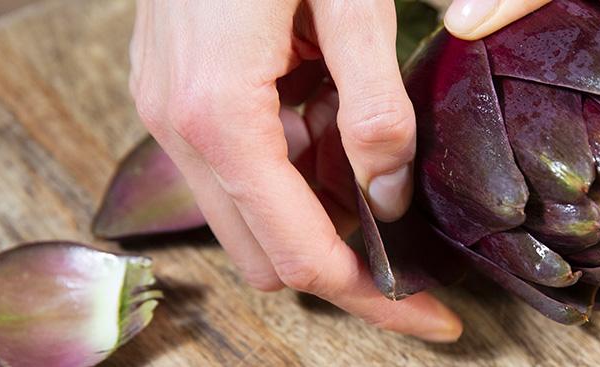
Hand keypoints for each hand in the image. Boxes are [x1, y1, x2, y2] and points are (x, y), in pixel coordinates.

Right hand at [129, 0, 460, 340]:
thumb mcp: (351, 1)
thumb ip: (374, 106)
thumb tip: (387, 195)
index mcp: (220, 114)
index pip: (302, 251)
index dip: (371, 295)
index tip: (430, 314)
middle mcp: (180, 130)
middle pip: (268, 256)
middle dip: (346, 273)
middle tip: (416, 268)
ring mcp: (169, 116)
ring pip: (250, 221)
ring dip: (317, 220)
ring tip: (377, 177)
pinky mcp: (176, 98)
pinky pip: (240, 173)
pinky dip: (291, 178)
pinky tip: (333, 136)